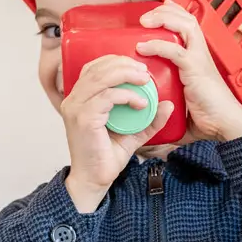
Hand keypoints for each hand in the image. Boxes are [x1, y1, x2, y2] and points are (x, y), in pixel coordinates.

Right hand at [61, 55, 173, 212]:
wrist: (94, 180)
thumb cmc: (106, 156)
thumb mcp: (132, 133)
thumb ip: (148, 119)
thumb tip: (168, 105)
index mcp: (80, 98)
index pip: (94, 68)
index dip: (115, 61)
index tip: (138, 66)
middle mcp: (73, 100)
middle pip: (97, 68)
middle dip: (123, 65)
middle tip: (145, 72)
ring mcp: (76, 108)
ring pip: (100, 78)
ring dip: (126, 75)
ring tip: (145, 81)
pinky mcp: (83, 119)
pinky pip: (106, 97)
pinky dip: (126, 96)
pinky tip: (141, 103)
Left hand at [137, 3, 241, 143]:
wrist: (226, 125)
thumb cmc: (209, 117)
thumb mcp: (183, 106)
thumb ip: (168, 107)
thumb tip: (153, 120)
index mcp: (199, 57)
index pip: (188, 24)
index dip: (174, 12)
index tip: (158, 8)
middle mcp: (201, 53)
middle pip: (186, 18)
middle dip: (164, 11)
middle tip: (144, 17)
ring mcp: (200, 59)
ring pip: (185, 25)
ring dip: (163, 19)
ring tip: (144, 22)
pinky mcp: (196, 69)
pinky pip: (175, 50)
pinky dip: (157, 46)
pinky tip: (143, 48)